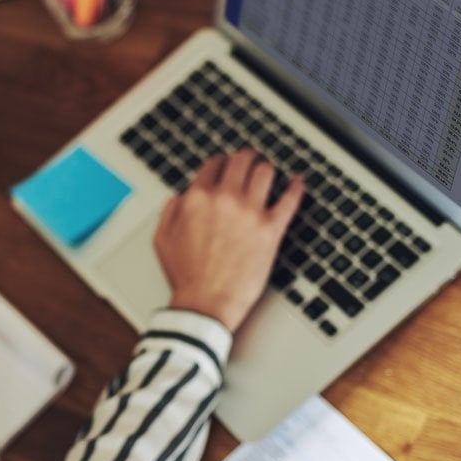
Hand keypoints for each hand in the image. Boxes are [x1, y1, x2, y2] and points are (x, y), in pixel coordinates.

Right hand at [154, 149, 303, 331]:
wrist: (206, 303)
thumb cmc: (185, 276)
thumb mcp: (162, 239)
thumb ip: (170, 211)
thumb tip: (179, 197)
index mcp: (197, 199)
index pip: (213, 165)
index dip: (220, 161)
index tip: (225, 163)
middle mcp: (224, 199)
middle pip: (241, 161)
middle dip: (245, 157)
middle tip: (250, 158)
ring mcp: (250, 213)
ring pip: (266, 172)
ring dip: (266, 168)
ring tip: (268, 170)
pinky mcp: (271, 229)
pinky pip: (290, 199)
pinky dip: (296, 186)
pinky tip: (298, 182)